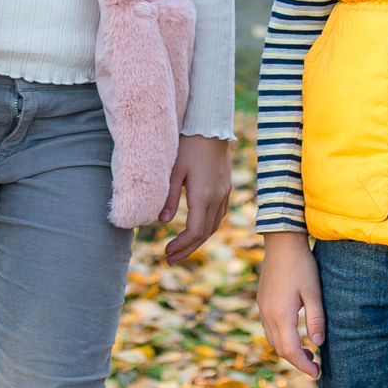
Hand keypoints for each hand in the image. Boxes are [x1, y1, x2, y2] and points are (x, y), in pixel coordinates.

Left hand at [158, 134, 231, 263]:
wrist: (211, 127)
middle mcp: (217, 197)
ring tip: (181, 249)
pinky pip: (219, 215)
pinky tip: (197, 230)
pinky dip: (208, 227)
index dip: (181, 245)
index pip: (195, 230)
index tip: (166, 252)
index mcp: (203, 195)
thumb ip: (168, 197)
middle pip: (205, 233)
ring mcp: (224, 193)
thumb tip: (160, 222)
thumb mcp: (174, 171)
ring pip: (214, 226)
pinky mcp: (226, 187)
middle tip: (170, 260)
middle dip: (187, 249)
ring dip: (198, 241)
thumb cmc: (188, 145)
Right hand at [255, 231, 323, 377]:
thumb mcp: (314, 292)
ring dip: (288, 350)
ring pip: (272, 340)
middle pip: (279, 349)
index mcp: (281, 314)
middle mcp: (267, 314)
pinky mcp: (262, 301)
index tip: (317, 373)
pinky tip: (295, 332)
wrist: (282, 242)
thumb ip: (316, 320)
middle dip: (296, 361)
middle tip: (315, 365)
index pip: (290, 350)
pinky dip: (281, 338)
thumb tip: (318, 345)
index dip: (303, 365)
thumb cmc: (301, 265)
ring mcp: (262, 308)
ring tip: (308, 351)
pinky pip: (269, 328)